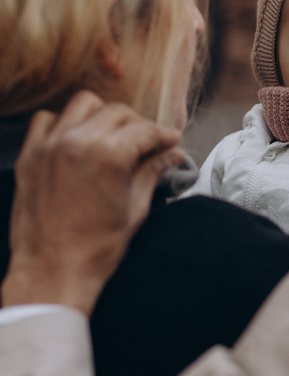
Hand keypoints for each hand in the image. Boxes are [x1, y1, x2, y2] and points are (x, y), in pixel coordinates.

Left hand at [1, 92, 184, 316]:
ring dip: (102, 115)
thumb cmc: (94, 249)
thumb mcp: (134, 209)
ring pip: (83, 105)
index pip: (144, 129)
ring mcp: (50, 146)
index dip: (163, 134)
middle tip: (145, 142)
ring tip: (111, 136)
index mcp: (109, 155)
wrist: (52, 270)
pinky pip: (46, 120)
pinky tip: (75, 140)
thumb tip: (171, 155)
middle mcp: (78, 142)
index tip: (170, 140)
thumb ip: (151, 173)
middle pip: (117, 111)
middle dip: (136, 124)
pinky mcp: (30, 156)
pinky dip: (63, 122)